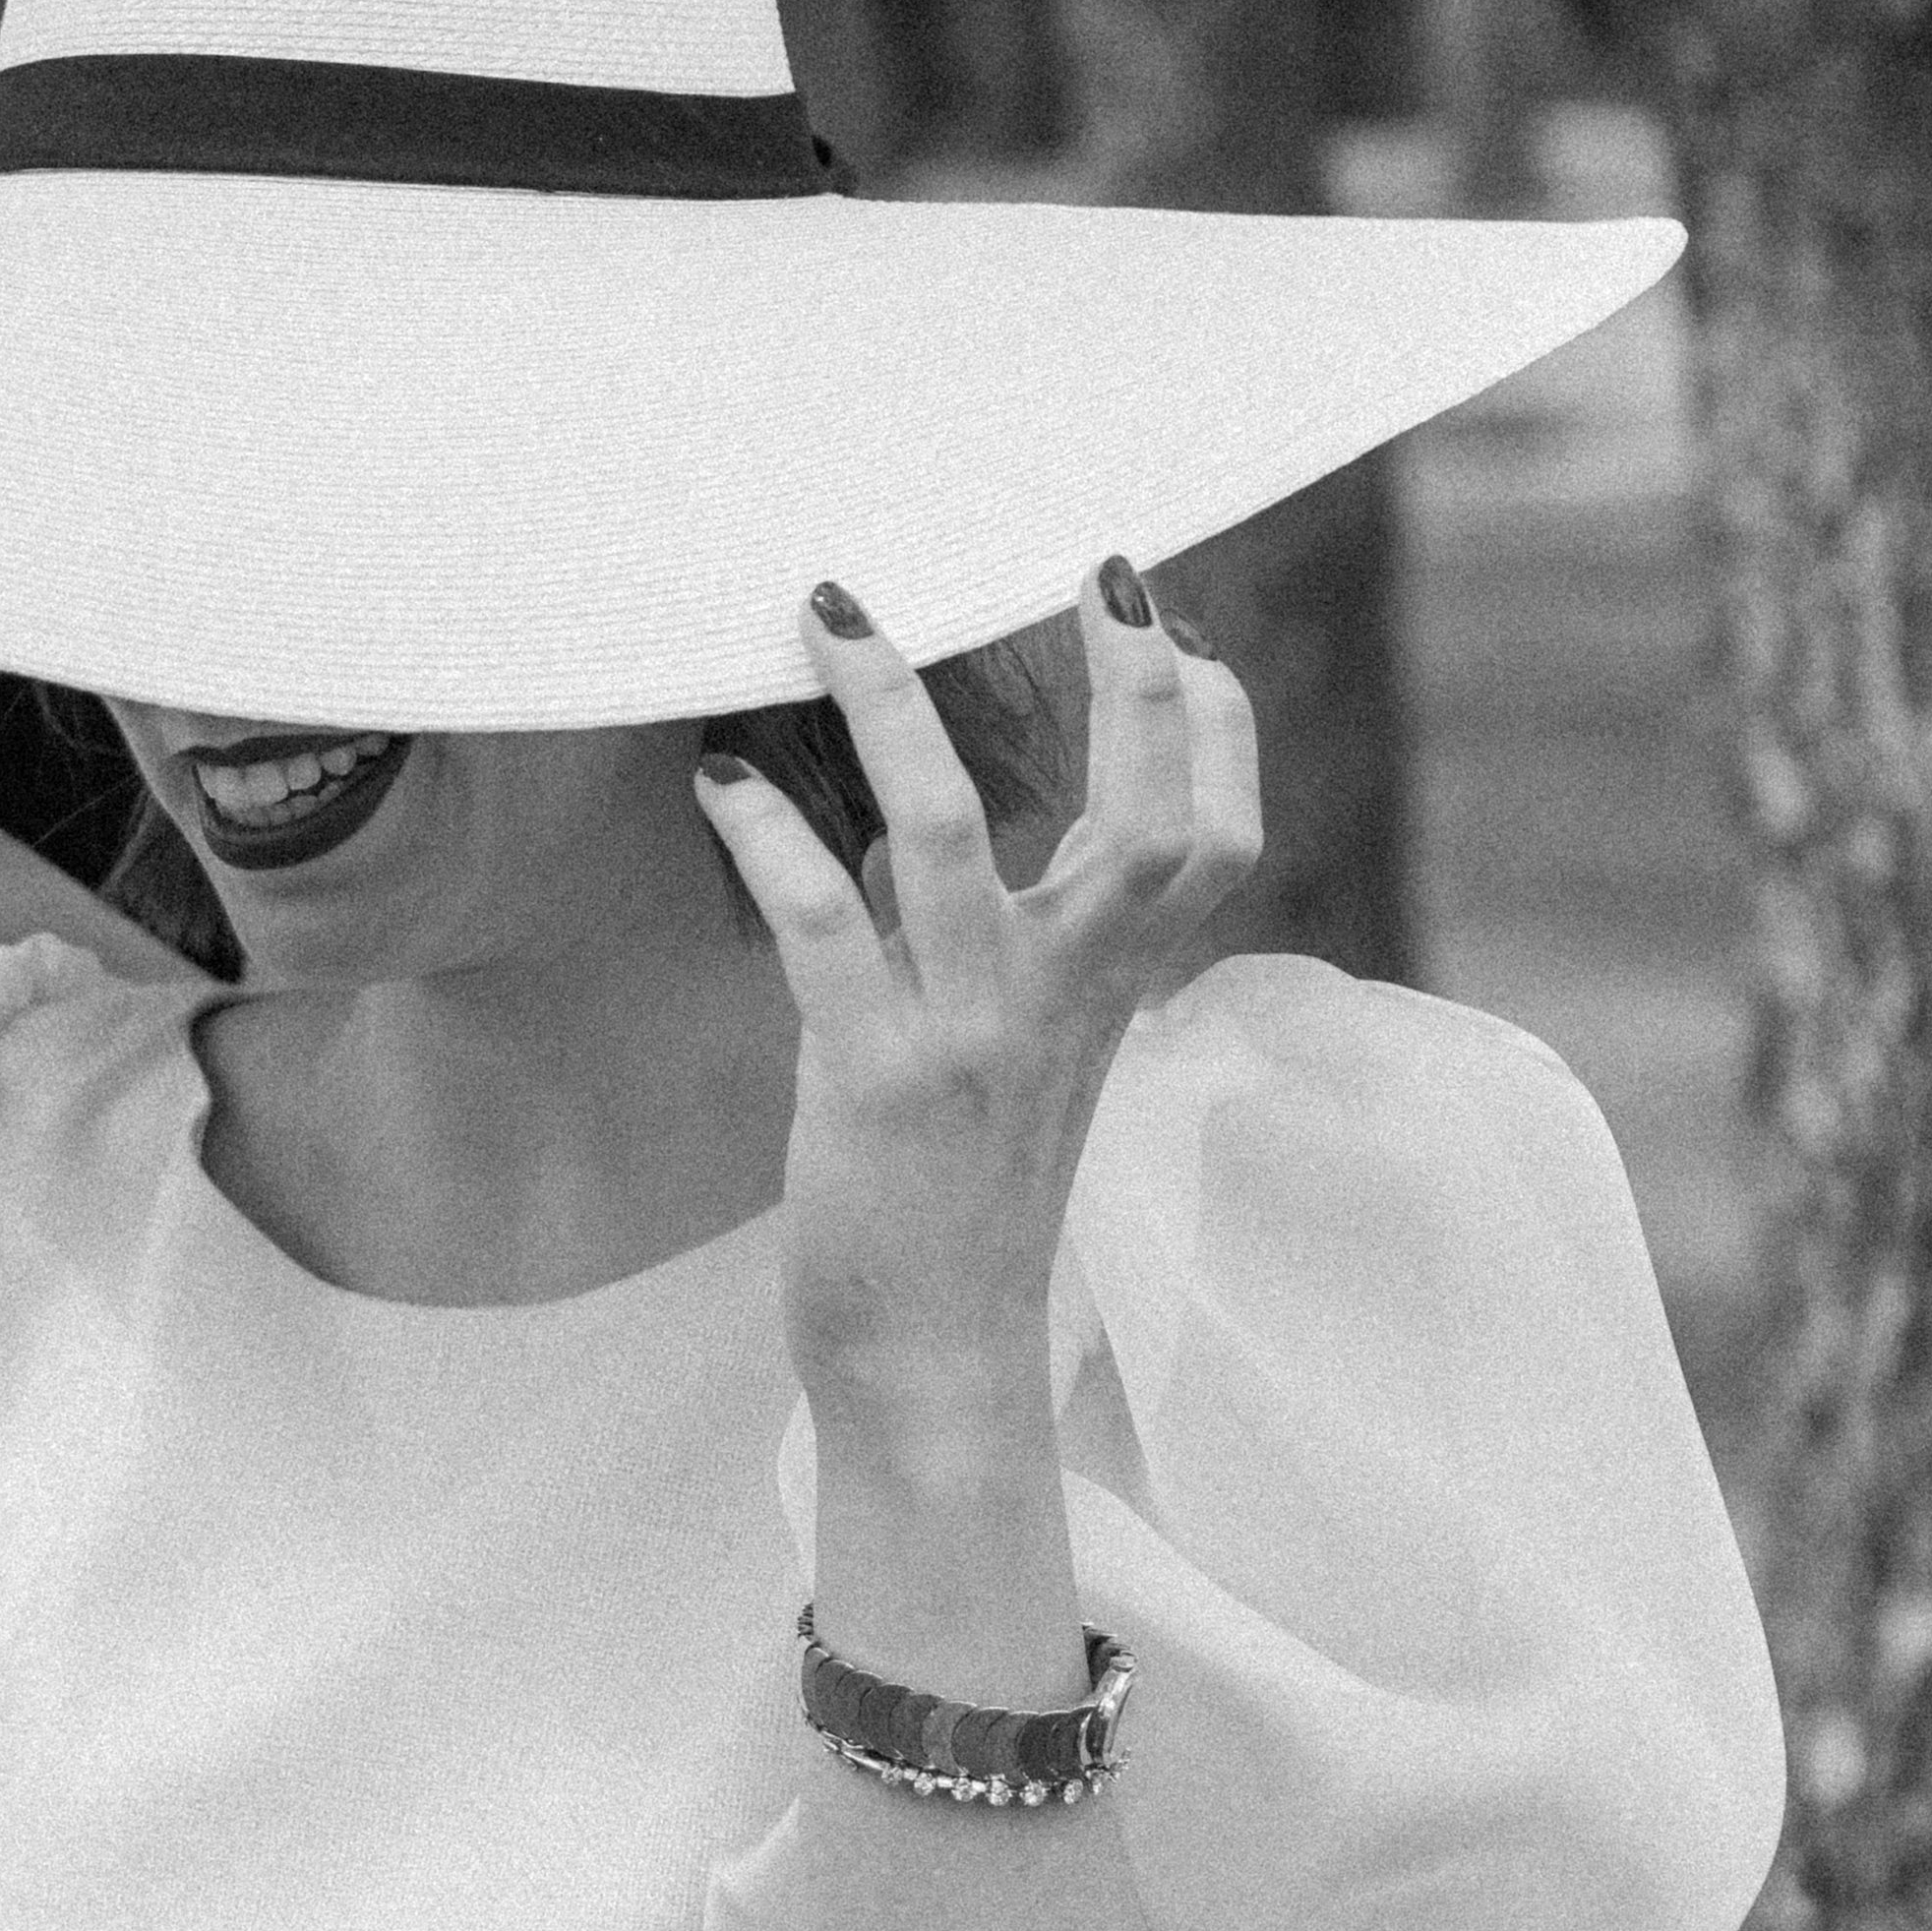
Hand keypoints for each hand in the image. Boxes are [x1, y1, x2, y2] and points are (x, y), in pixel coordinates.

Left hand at [696, 559, 1261, 1424]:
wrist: (939, 1365)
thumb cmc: (964, 1203)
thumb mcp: (1024, 1055)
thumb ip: (1016, 944)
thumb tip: (937, 822)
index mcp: (1112, 990)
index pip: (1211, 828)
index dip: (1206, 715)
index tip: (1163, 614)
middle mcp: (1065, 1000)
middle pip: (1149, 812)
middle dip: (1132, 679)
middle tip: (1092, 565)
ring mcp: (973, 1035)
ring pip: (948, 833)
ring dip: (892, 709)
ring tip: (835, 614)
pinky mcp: (874, 1078)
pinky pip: (820, 923)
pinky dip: (769, 835)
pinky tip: (720, 777)